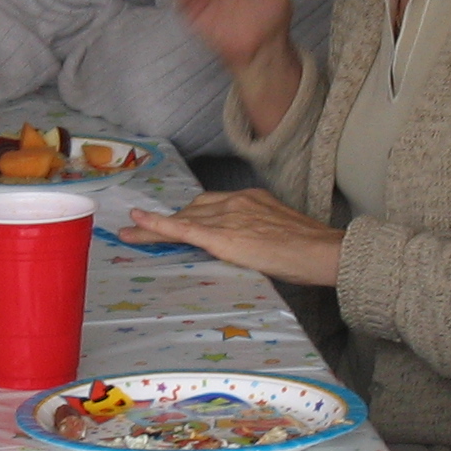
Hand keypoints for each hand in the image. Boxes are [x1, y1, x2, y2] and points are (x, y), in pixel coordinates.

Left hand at [119, 187, 344, 286]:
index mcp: (250, 199)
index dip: (190, 214)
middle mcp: (235, 202)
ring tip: (129, 234)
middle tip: (143, 230)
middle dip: (170, 221)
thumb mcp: (280, 233)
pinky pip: (182, 228)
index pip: (211, 204)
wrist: (321, 251)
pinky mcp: (221, 236)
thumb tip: (248, 247)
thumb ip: (258, 234)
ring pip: (182, 219)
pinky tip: (137, 223)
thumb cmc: (310, 250)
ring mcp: (227, 217)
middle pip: (192, 210)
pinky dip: (157, 225)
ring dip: (153, 228)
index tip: (178, 220)